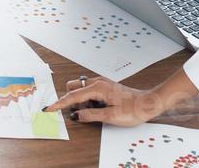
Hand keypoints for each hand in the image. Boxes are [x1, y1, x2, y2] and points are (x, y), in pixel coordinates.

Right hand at [47, 77, 162, 126]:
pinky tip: (100, 107)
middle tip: (81, 113)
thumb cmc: (134, 109)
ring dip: (81, 101)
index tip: (49, 108)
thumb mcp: (111, 117)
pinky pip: (89, 90)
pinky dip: (88, 99)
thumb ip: (91, 115)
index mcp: (97, 88)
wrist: (149, 103)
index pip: (72, 96)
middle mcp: (97, 82)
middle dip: (71, 100)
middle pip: (73, 88)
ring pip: (81, 89)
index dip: (60, 103)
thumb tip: (76, 115)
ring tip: (96, 112)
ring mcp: (102, 83)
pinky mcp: (106, 86)